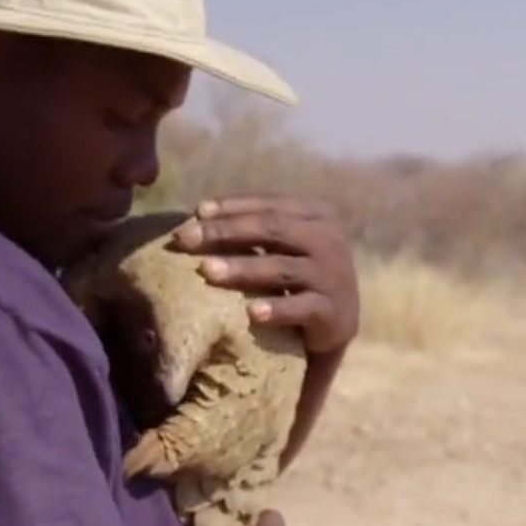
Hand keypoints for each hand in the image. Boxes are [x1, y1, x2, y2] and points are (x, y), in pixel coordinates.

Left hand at [172, 195, 359, 354]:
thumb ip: (253, 229)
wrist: (338, 321)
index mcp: (316, 214)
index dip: (232, 206)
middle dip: (226, 232)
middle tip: (186, 239)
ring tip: (207, 271)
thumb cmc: (300, 275)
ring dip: (242, 268)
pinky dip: (277, 310)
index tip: (198, 211)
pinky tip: (251, 313)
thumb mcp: (283, 245)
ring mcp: (332, 276)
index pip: (269, 205)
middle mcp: (328, 239)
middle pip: (272, 229)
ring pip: (282, 268)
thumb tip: (198, 215)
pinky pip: (301, 308)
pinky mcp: (332, 312)